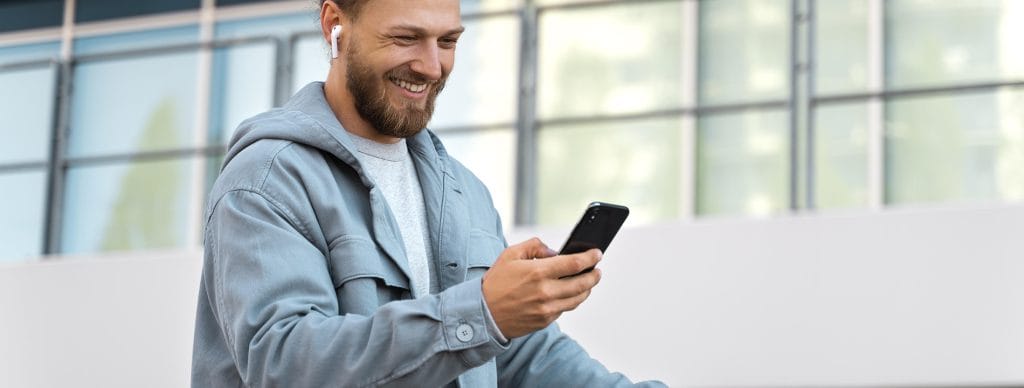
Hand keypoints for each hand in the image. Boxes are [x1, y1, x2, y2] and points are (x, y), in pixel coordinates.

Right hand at [481, 238, 602, 338]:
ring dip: (587, 289)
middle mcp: (545, 292)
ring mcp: (546, 309)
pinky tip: (570, 293)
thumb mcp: (510, 254)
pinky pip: (565, 309)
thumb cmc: (495, 282)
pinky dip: (571, 299)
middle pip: (583, 284)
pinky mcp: (545, 321)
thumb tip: (555, 252)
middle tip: (597, 269)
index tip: (597, 253)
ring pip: (577, 299)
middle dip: (594, 275)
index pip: (575, 264)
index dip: (590, 257)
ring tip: (588, 281)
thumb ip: (534, 246)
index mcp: (538, 272)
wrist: (482, 313)